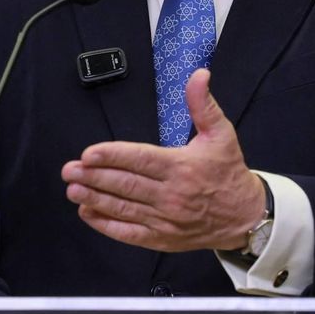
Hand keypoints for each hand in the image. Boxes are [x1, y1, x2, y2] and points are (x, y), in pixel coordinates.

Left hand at [61, 68, 264, 252]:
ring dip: (95, 199)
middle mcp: (172, 195)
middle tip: (69, 170)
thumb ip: (202, 104)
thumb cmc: (228, 171)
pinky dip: (107, 225)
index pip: (141, 160)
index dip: (112, 156)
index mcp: (182, 167)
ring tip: (72, 189)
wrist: (245, 216)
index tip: (88, 153)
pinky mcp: (162, 239)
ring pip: (124, 208)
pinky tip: (88, 213)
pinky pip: (130, 233)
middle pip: (126, 185)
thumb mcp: (221, 133)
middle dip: (94, 177)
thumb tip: (198, 75)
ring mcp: (166, 220)